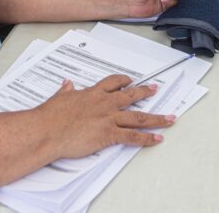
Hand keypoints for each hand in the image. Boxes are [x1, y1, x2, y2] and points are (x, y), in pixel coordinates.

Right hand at [38, 75, 175, 159]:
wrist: (48, 130)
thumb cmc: (51, 116)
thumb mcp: (59, 98)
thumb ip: (66, 91)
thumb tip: (66, 84)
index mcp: (92, 94)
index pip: (112, 83)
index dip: (123, 81)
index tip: (129, 80)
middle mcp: (105, 104)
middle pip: (130, 96)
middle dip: (145, 92)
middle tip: (155, 89)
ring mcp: (109, 119)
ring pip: (139, 117)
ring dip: (157, 118)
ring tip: (170, 118)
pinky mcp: (109, 134)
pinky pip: (133, 137)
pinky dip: (147, 138)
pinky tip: (158, 138)